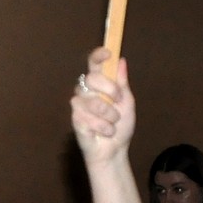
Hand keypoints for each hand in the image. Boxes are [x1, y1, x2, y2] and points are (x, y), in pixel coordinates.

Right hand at [69, 49, 134, 167]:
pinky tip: (104, 132)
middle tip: (118, 101)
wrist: (115, 150)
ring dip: (110, 115)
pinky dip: (104, 128)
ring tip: (113, 124)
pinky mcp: (75, 119)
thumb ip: (123, 83)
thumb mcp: (127, 102)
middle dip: (110, 89)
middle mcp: (86, 91)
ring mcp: (79, 105)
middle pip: (92, 78)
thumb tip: (121, 60)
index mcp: (99, 84)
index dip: (98, 56)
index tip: (107, 53)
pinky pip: (89, 119)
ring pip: (93, 101)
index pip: (93, 65)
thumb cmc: (120, 126)